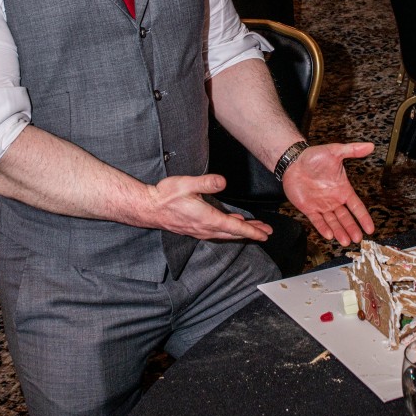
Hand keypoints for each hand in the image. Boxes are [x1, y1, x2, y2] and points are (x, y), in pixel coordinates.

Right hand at [141, 173, 272, 241]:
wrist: (149, 208)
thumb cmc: (166, 195)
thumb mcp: (187, 183)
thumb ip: (206, 182)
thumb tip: (223, 182)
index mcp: (207, 218)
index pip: (234, 227)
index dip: (251, 231)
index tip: (265, 233)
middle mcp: (205, 228)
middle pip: (233, 233)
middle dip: (252, 232)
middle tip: (267, 231)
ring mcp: (200, 230)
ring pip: (226, 234)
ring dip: (241, 232)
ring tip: (255, 229)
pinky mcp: (195, 228)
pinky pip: (217, 232)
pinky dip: (229, 230)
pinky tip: (232, 222)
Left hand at [281, 142, 374, 246]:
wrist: (293, 161)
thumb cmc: (314, 156)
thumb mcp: (335, 151)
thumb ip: (353, 150)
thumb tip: (370, 145)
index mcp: (342, 189)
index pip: (356, 206)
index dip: (363, 217)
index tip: (371, 228)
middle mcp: (333, 200)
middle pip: (345, 218)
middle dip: (352, 228)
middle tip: (358, 239)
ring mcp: (321, 205)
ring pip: (333, 222)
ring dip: (339, 232)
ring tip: (346, 241)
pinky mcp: (308, 208)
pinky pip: (317, 221)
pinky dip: (323, 228)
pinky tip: (329, 235)